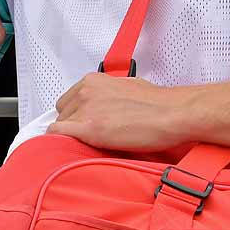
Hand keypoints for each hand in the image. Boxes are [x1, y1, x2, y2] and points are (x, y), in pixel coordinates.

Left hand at [46, 72, 186, 151]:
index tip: (82, 122)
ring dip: (72, 136)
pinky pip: (58, 135)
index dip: (75, 113)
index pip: (68, 99)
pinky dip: (62, 143)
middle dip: (73, 124)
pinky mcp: (89, 128)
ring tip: (93, 144)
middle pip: (63, 112)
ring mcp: (86, 109)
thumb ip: (107, 94)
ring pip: (61, 126)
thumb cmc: (157, 103)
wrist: (170, 114)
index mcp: (93, 81)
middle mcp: (86, 91)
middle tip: (90, 134)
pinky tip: (75, 149)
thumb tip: (103, 105)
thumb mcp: (126, 87)